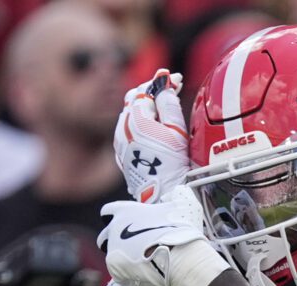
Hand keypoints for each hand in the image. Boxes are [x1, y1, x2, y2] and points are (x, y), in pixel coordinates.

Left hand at [98, 186, 229, 285]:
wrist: (179, 256)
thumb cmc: (181, 228)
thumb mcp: (184, 203)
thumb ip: (177, 195)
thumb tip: (177, 192)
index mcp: (126, 211)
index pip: (107, 211)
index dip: (114, 217)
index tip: (124, 225)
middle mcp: (114, 227)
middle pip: (105, 235)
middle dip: (115, 241)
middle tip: (133, 248)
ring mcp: (112, 247)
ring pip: (110, 253)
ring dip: (120, 257)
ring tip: (137, 263)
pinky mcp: (114, 266)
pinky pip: (116, 270)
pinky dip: (126, 272)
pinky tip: (142, 274)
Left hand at [114, 70, 189, 202]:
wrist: (162, 196)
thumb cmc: (173, 165)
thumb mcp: (177, 131)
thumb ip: (169, 104)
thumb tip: (165, 87)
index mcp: (136, 120)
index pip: (145, 91)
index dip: (160, 82)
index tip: (174, 79)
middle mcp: (122, 128)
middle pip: (133, 99)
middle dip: (151, 92)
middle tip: (169, 89)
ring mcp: (119, 140)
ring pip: (129, 113)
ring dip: (144, 106)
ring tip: (162, 108)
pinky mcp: (121, 152)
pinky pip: (127, 128)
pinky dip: (138, 121)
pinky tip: (152, 126)